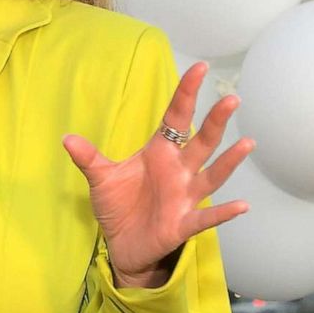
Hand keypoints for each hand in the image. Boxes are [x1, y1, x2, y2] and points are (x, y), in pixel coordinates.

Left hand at [61, 61, 252, 284]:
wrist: (122, 245)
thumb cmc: (118, 206)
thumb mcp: (100, 179)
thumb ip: (88, 158)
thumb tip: (66, 138)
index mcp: (160, 153)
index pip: (177, 118)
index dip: (187, 94)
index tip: (200, 67)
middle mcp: (178, 171)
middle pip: (202, 142)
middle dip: (216, 121)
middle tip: (231, 98)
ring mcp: (185, 197)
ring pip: (212, 175)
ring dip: (230, 160)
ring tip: (247, 142)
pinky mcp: (183, 224)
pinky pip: (207, 217)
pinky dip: (224, 212)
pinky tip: (243, 205)